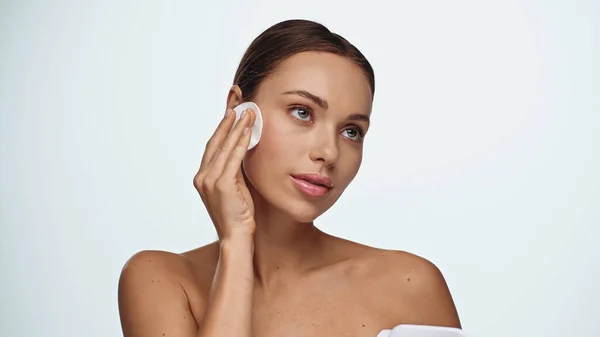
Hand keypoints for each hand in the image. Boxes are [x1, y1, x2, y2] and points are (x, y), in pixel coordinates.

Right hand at [193, 108, 256, 238]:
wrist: (237, 237)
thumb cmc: (239, 214)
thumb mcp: (235, 187)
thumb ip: (234, 169)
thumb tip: (243, 148)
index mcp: (202, 177)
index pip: (212, 146)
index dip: (222, 127)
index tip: (231, 111)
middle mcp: (202, 177)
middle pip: (215, 142)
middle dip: (227, 121)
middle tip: (238, 104)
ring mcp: (209, 181)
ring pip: (224, 147)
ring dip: (237, 128)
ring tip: (247, 113)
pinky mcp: (221, 185)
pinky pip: (232, 158)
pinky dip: (240, 142)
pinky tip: (248, 131)